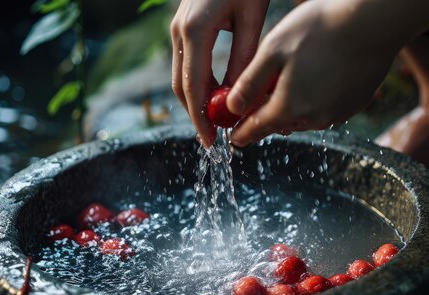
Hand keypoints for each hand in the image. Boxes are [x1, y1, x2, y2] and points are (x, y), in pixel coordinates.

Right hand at [170, 0, 269, 146]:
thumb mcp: (251, 19)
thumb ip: (243, 59)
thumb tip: (239, 98)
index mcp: (196, 30)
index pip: (193, 87)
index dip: (201, 119)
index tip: (212, 142)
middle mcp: (179, 31)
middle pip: (181, 87)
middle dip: (196, 116)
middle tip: (215, 139)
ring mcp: (177, 29)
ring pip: (180, 78)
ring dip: (196, 103)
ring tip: (216, 124)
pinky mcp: (183, 28)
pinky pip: (185, 65)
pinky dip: (197, 86)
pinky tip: (214, 98)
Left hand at [227, 0, 398, 146]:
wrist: (374, 22)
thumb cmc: (320, 28)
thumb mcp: (273, 50)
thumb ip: (250, 82)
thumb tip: (232, 108)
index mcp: (289, 107)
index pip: (257, 129)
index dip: (242, 133)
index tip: (234, 137)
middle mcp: (314, 118)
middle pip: (280, 124)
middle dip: (266, 117)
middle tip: (258, 103)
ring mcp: (337, 114)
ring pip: (304, 118)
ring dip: (292, 108)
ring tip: (288, 86)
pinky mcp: (354, 105)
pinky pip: (326, 111)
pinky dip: (315, 102)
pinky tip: (317, 80)